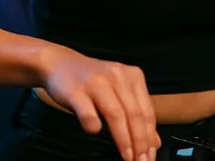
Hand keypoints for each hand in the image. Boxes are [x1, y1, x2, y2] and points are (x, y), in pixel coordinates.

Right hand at [41, 46, 159, 160]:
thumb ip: (136, 114)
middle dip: (140, 142)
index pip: (147, 111)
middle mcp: (118, 76)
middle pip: (134, 114)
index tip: (150, 155)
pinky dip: (93, 125)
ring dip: (124, 140)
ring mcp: (97, 82)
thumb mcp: (119, 92)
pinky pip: (88, 113)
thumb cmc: (92, 82)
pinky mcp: (76, 91)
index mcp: (133, 76)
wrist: (60, 63)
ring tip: (127, 157)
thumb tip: (154, 142)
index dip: (150, 137)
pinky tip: (95, 132)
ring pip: (116, 115)